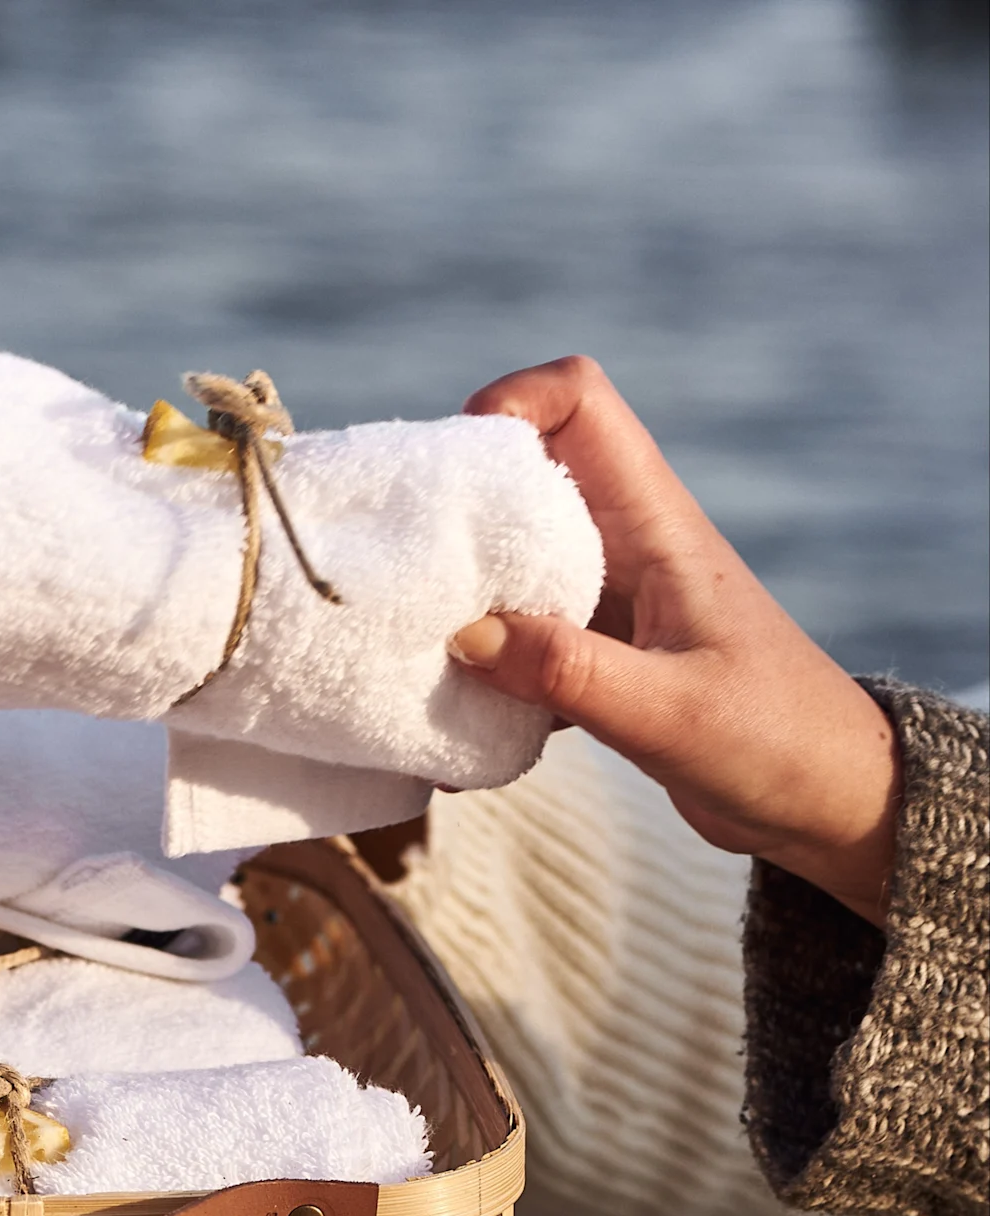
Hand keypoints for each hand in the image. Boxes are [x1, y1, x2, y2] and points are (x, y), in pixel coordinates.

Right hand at [449, 356, 899, 924]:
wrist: (827, 798)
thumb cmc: (775, 740)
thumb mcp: (667, 712)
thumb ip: (567, 673)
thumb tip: (466, 635)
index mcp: (657, 523)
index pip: (580, 400)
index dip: (511, 405)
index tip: (454, 473)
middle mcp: (629, 543)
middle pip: (524, 473)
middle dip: (457, 507)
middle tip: (405, 573)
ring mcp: (612, 600)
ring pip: (514, 560)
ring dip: (462, 599)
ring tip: (413, 654)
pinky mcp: (601, 657)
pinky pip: (522, 642)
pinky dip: (486, 678)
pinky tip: (459, 735)